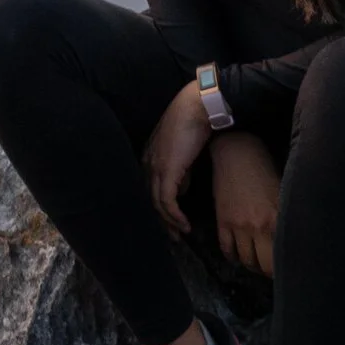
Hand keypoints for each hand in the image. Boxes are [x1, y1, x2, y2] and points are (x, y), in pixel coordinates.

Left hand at [141, 81, 211, 238]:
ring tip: (181, 234)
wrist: (198, 108)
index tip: (170, 222)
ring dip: (169, 222)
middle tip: (172, 236)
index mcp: (149, 157)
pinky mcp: (166, 171)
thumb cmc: (194, 123)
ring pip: (156, 204)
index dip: (158, 208)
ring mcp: (155, 167)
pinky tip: (185, 224)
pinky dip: (175, 216)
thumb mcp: (184, 153)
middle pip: (148, 199)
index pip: (148, 189)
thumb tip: (182, 188)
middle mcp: (147, 164)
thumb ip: (180, 171)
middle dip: (161, 220)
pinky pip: (167, 201)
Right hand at [210, 132, 279, 275]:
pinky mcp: (223, 221)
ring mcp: (239, 225)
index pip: (283, 256)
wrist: (237, 152)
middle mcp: (260, 227)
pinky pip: (227, 249)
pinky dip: (233, 256)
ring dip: (252, 264)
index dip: (286, 268)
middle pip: (264, 265)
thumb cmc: (265, 169)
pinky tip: (239, 255)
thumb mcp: (282, 194)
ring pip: (246, 260)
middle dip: (269, 271)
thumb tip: (292, 236)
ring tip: (256, 262)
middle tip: (272, 268)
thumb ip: (285, 217)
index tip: (288, 269)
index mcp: (278, 220)